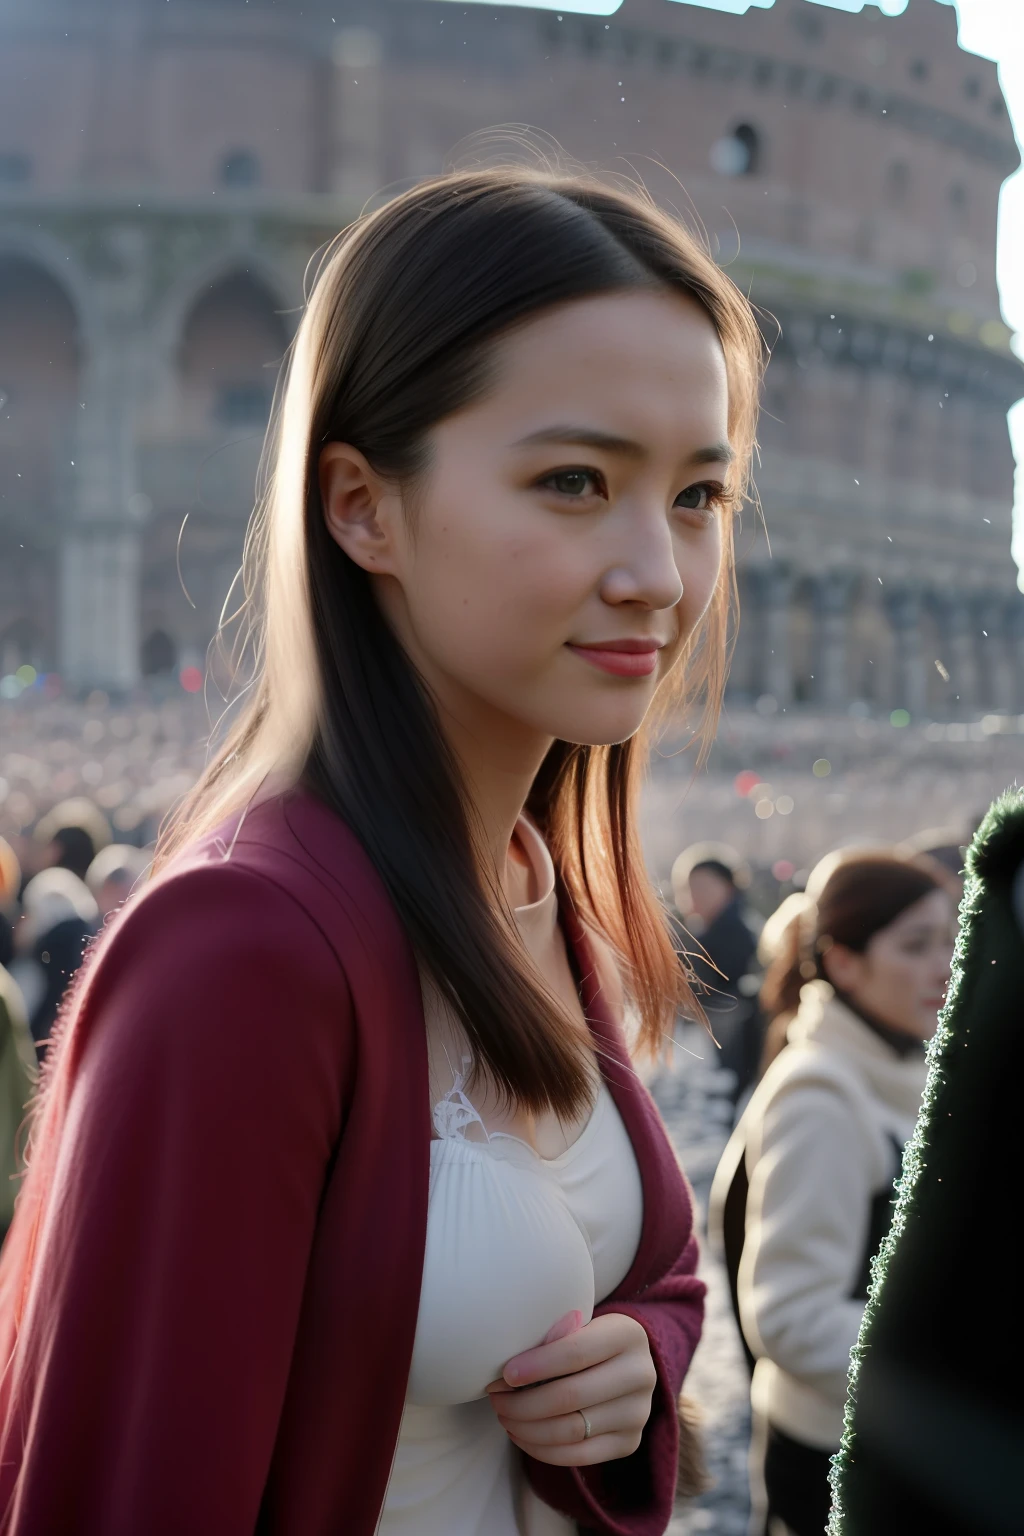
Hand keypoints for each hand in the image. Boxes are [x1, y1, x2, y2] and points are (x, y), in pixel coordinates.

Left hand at [485, 1312, 656, 1466]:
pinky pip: (579, 1455)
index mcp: (628, 1334)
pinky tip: (521, 1435)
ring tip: (504, 1415)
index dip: (535, 1366)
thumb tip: (504, 1369)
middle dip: (523, 1402)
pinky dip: (541, 1449)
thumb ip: (552, 1336)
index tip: (505, 1374)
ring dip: (527, 1427)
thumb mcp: (579, 1323)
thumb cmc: (588, 1338)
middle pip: (570, 1397)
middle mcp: (641, 1374)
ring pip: (571, 1430)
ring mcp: (638, 1413)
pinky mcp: (629, 1442)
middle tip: (496, 1398)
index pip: (575, 1352)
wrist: (625, 1362)